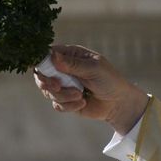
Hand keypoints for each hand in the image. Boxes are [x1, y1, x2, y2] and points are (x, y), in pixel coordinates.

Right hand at [34, 45, 149, 134]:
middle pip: (41, 75)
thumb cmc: (110, 80)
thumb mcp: (94, 68)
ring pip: (49, 92)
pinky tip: (83, 103)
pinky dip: (69, 105)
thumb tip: (52, 56)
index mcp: (70, 56)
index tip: (46, 71)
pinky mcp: (66, 101)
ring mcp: (64, 86)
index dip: (42, 63)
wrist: (119, 103)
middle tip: (58, 86)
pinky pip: (57, 105)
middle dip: (47, 82)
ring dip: (63, 95)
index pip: (47, 55)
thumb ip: (73, 64)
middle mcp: (64, 70)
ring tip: (80, 95)